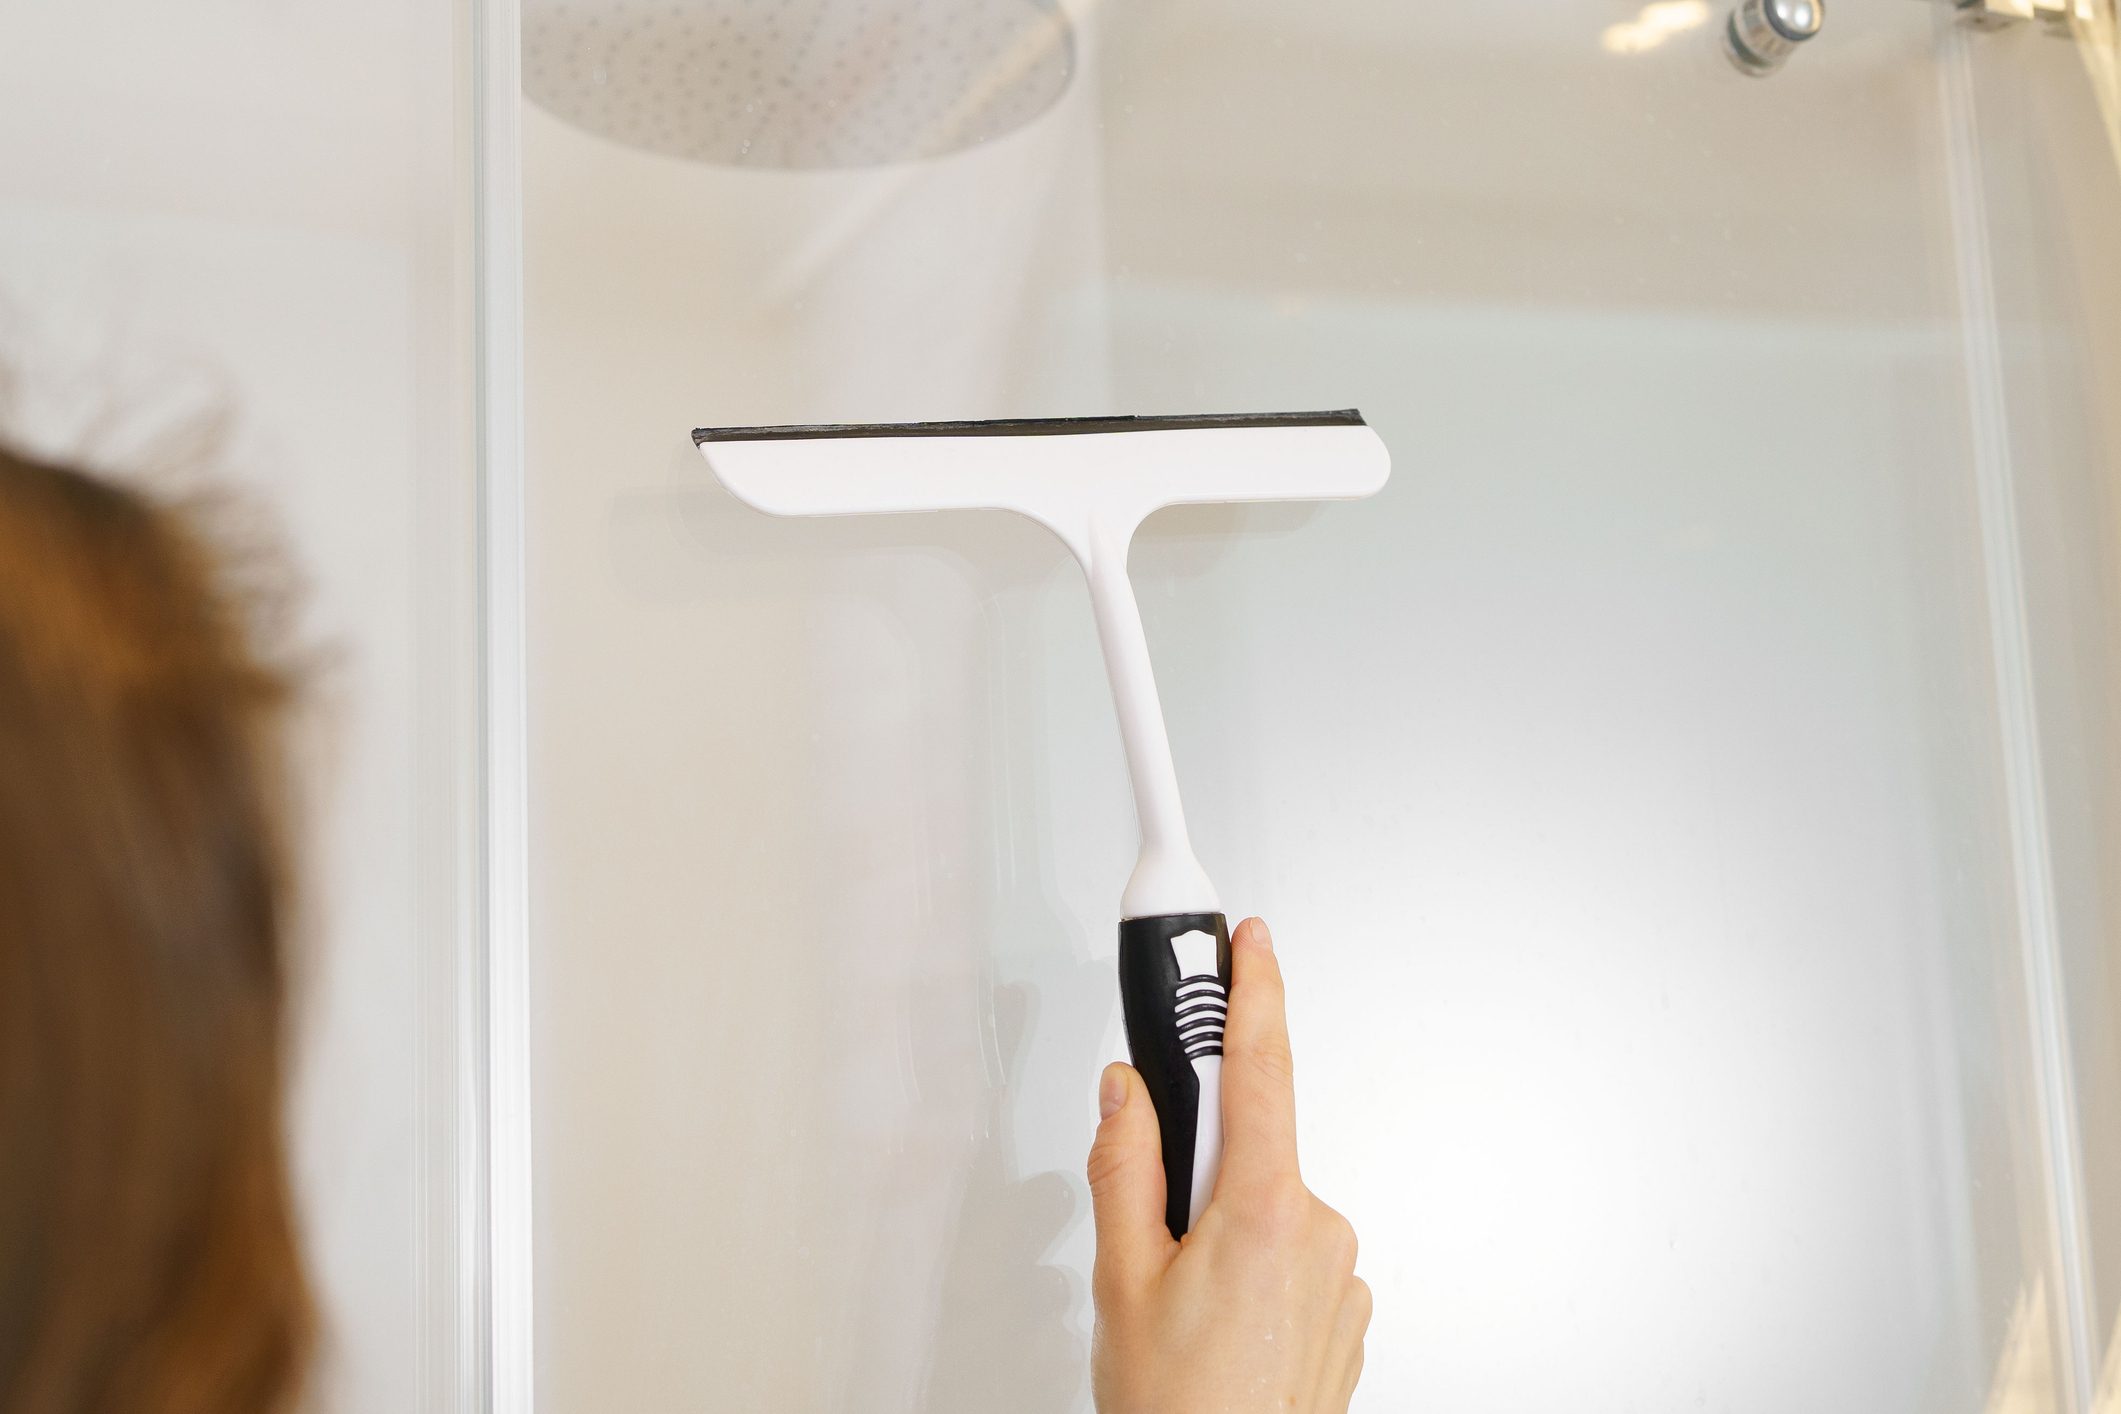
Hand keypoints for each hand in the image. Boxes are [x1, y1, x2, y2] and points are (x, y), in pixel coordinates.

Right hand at [1087, 917, 1368, 1412]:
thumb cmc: (1177, 1411)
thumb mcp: (1121, 1280)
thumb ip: (1125, 1167)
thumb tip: (1127, 1094)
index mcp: (1264, 1211)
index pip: (1260, 1068)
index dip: (1253, 990)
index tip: (1248, 938)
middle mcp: (1320, 1232)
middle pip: (1252, 1145)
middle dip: (1198, 1165)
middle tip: (1156, 1227)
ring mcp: (1341, 1276)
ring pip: (1267, 1205)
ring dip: (1221, 1225)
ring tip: (1179, 1302)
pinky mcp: (1346, 1311)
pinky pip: (1291, 1252)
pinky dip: (1250, 1265)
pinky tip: (1217, 1322)